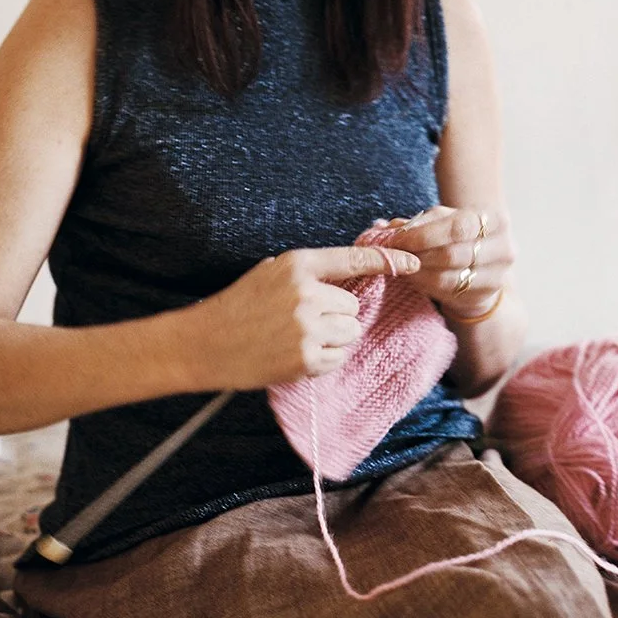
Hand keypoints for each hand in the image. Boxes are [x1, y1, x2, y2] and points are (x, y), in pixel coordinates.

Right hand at [192, 245, 420, 389]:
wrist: (206, 343)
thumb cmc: (239, 305)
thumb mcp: (270, 273)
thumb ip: (309, 273)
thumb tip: (350, 275)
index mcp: (297, 264)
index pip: (352, 259)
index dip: (385, 260)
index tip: (410, 261)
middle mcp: (306, 293)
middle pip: (353, 305)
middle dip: (337, 314)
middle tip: (304, 320)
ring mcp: (307, 327)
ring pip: (350, 331)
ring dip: (334, 337)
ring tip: (299, 337)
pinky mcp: (306, 359)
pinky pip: (338, 357)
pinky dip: (325, 359)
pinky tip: (297, 354)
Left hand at [376, 205, 516, 318]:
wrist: (481, 265)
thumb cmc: (457, 237)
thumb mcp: (442, 222)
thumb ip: (417, 223)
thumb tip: (386, 228)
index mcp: (496, 220)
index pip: (458, 227)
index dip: (424, 235)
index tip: (397, 239)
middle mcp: (504, 248)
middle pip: (452, 254)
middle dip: (417, 254)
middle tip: (395, 254)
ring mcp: (498, 276)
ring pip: (448, 277)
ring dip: (418, 272)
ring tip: (402, 265)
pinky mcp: (485, 296)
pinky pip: (447, 293)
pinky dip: (425, 284)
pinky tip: (414, 277)